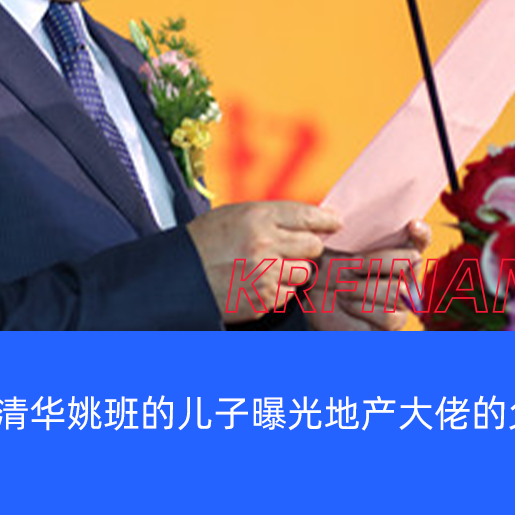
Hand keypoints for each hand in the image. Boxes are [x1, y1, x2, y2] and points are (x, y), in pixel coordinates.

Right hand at [187, 201, 339, 322]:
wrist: (180, 275)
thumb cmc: (206, 241)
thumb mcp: (236, 214)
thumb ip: (272, 216)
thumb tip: (308, 219)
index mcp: (258, 218)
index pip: (308, 216)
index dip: (327, 220)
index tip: (335, 222)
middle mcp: (265, 245)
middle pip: (313, 246)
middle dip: (307, 246)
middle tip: (293, 247)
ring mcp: (265, 275)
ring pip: (304, 272)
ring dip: (294, 270)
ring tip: (271, 266)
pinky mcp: (263, 300)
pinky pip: (289, 294)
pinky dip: (280, 289)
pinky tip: (260, 282)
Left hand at [307, 220, 431, 330]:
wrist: (315, 304)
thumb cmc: (326, 270)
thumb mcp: (328, 247)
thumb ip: (339, 232)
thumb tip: (335, 215)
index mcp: (396, 249)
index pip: (420, 238)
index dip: (421, 232)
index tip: (411, 224)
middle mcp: (407, 274)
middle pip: (411, 261)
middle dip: (377, 260)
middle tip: (350, 265)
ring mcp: (404, 301)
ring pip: (398, 290)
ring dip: (362, 287)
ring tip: (341, 287)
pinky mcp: (395, 323)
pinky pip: (389, 315)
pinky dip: (361, 307)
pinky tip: (346, 303)